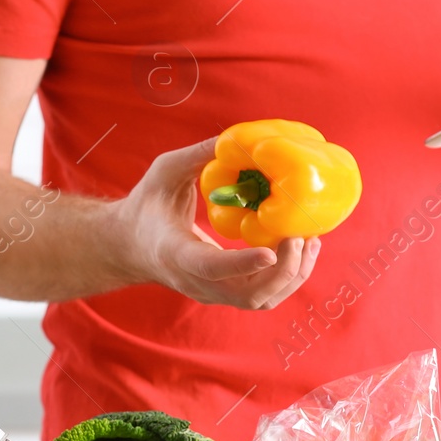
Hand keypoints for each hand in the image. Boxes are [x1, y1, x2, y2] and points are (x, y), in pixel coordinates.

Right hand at [114, 139, 319, 309]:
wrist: (130, 246)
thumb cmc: (147, 206)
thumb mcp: (164, 173)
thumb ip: (196, 157)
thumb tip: (232, 139)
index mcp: (176, 253)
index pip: (210, 267)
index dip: (242, 263)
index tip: (270, 253)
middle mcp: (197, 282)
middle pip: (248, 295)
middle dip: (284, 270)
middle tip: (301, 235)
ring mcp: (214, 293)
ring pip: (262, 301)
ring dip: (293, 276)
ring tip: (310, 240)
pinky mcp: (228, 293)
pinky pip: (265, 295)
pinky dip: (289, 277)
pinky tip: (301, 248)